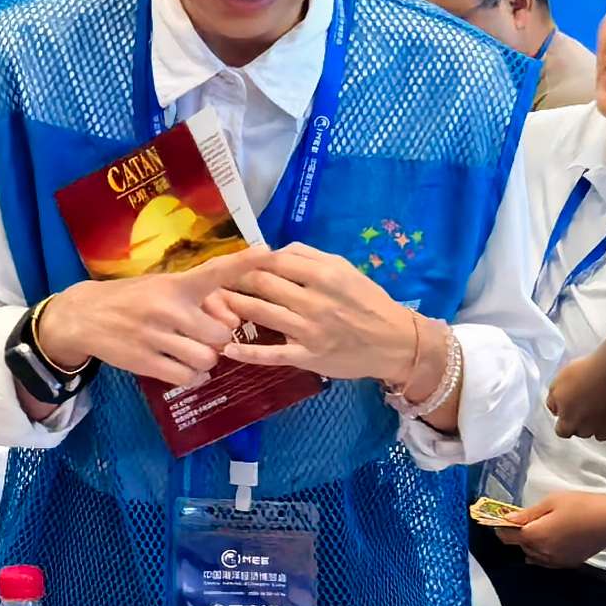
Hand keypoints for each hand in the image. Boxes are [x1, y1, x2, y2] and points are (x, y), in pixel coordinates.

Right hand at [36, 265, 249, 390]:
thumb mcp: (164, 288)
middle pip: (220, 334)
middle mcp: (168, 307)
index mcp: (176, 284)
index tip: (268, 252)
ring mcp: (155, 336)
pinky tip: (184, 369)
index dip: (242, 263)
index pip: (214, 271)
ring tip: (191, 353)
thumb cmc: (134, 300)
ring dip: (205, 360)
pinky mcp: (144, 361)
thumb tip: (233, 324)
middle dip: (217, 339)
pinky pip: (186, 378)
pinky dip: (192, 377)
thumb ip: (200, 300)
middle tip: (202, 336)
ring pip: (206, 359)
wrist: (84, 316)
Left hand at [215, 245, 428, 392]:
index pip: (275, 260)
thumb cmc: (368, 302)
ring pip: (261, 313)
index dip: (248, 259)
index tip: (231, 261)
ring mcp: (309, 330)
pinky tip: (228, 348)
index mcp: (324, 273)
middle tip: (211, 279)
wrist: (394, 342)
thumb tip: (275, 250)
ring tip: (211, 304)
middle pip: (262, 284)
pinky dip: (248, 352)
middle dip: (234, 280)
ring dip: (232, 307)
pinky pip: (272, 354)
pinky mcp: (307, 356)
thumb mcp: (345, 269)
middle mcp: (314, 300)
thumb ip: (310, 256)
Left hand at [501, 490, 605, 570]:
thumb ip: (528, 513)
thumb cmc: (582, 506)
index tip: (504, 518)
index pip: (507, 537)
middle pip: (521, 547)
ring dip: (532, 544)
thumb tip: (507, 519)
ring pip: (533, 555)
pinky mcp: (569, 564)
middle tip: (531, 517)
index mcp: (535, 537)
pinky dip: (544, 552)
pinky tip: (554, 539)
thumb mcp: (552, 501)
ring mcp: (556, 562)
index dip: (502, 528)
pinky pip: (547, 561)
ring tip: (544, 527)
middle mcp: (542, 554)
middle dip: (520, 534)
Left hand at [549, 354, 605, 443]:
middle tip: (587, 406)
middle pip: (582, 433)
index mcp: (569, 420)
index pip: (563, 432)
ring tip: (603, 411)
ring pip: (602, 435)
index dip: (565, 423)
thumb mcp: (558, 382)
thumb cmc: (584, 372)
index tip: (569, 414)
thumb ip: (553, 401)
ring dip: (601, 426)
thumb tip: (556, 411)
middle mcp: (587, 428)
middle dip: (583, 423)